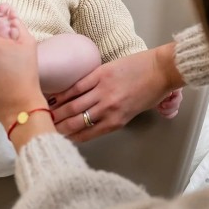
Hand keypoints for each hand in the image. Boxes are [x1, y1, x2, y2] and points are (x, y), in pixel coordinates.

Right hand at [50, 43, 183, 141]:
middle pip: (76, 121)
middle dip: (59, 127)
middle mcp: (108, 108)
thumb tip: (92, 122)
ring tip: (46, 114)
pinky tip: (55, 98)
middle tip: (47, 128)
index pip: (87, 134)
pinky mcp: (100, 74)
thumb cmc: (152, 91)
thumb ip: (113, 118)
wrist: (162, 69)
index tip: (59, 138)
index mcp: (117, 120)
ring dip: (58, 112)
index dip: (70, 137)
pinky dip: (64, 93)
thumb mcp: (133, 112)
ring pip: (73, 105)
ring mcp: (103, 91)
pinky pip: (77, 86)